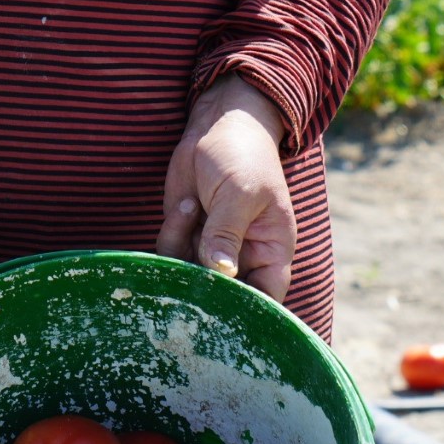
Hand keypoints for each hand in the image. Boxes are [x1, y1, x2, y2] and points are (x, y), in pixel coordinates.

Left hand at [156, 75, 296, 300]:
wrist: (215, 125)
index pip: (266, 296)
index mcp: (272, 249)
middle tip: (188, 267)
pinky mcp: (186, 236)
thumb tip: (221, 273)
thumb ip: (227, 234)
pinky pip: (171, 254)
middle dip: (203, 288)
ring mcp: (212, 248)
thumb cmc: (242, 155)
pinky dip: (171, 235)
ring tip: (193, 206)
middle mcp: (243, 256)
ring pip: (190, 275)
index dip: (250, 313)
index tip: (226, 319)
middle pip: (223, 295)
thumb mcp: (239, 193)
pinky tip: (186, 204)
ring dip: (183, 248)